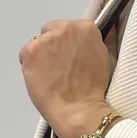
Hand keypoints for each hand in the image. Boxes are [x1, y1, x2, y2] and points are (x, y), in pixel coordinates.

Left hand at [18, 18, 115, 134]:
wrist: (79, 111)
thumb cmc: (95, 90)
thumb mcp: (108, 60)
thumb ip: (107, 40)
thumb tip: (110, 27)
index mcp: (86, 28)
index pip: (71, 29)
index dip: (71, 46)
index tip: (74, 60)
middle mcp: (66, 28)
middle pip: (53, 31)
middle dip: (55, 47)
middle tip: (62, 69)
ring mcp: (46, 38)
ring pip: (39, 43)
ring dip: (43, 56)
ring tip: (52, 76)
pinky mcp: (30, 51)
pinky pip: (26, 55)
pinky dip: (31, 66)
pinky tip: (42, 79)